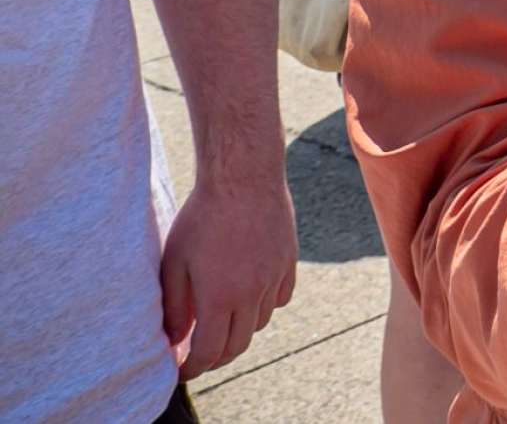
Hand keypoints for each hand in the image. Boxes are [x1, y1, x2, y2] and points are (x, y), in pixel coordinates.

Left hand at [159, 170, 296, 377]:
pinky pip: (280, 298)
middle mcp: (252, 294)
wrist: (243, 179)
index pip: (210, 352)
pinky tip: (249, 295)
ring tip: (222, 321)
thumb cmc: (202, 218)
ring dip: (239, 330)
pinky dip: (264, 306)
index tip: (183, 370)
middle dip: (217, 357)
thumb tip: (176, 340)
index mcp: (220, 297)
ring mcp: (274, 278)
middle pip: (238, 344)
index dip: (194, 368)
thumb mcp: (175, 263)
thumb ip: (175, 306)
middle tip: (200, 355)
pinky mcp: (288, 263)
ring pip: (259, 322)